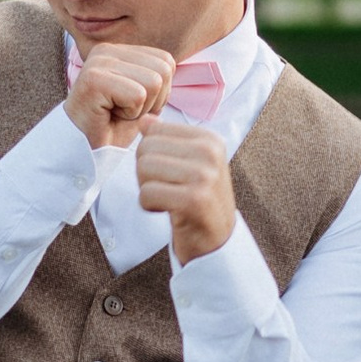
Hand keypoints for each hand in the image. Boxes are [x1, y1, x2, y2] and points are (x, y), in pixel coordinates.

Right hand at [66, 39, 173, 147]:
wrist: (84, 148)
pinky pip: (138, 96)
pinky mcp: (94, 79)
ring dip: (141, 108)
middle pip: (163, 70)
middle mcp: (107, 50)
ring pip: (153, 82)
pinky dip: (131, 114)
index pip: (166, 61)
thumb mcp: (142, 96)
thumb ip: (156, 76)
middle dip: (154, 100)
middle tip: (126, 110)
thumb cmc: (113, 125)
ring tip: (118, 112)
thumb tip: (171, 65)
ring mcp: (99, 62)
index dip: (160, 92)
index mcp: (119, 50)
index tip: (134, 104)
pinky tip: (110, 115)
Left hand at [138, 120, 237, 261]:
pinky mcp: (194, 199)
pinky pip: (147, 193)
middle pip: (145, 148)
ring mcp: (204, 175)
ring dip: (147, 189)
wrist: (216, 241)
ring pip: (143, 168)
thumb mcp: (189, 164)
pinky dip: (149, 206)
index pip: (153, 131)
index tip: (172, 174)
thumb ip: (167, 140)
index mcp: (209, 139)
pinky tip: (168, 211)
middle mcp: (210, 152)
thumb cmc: (198, 201)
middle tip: (167, 189)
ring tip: (168, 199)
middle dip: (146, 173)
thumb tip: (145, 120)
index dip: (152, 155)